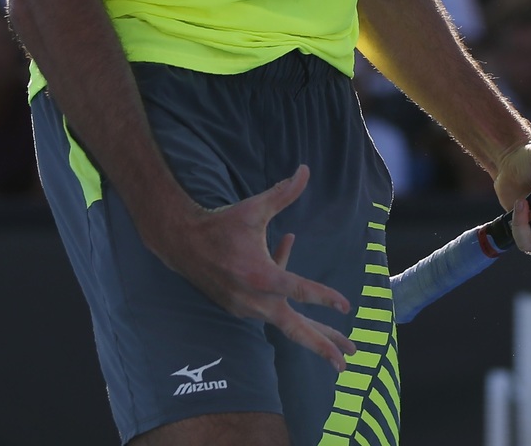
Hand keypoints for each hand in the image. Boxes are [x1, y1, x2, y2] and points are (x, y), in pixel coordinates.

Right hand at [151, 165, 355, 371]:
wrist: (182, 244)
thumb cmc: (222, 224)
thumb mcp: (254, 208)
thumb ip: (283, 193)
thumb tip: (305, 170)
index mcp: (260, 275)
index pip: (299, 290)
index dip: (325, 297)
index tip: (347, 307)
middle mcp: (254, 299)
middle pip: (294, 329)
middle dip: (322, 345)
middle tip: (348, 361)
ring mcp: (246, 308)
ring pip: (285, 321)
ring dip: (312, 331)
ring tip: (339, 343)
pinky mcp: (240, 310)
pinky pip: (271, 306)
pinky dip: (285, 294)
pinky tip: (285, 245)